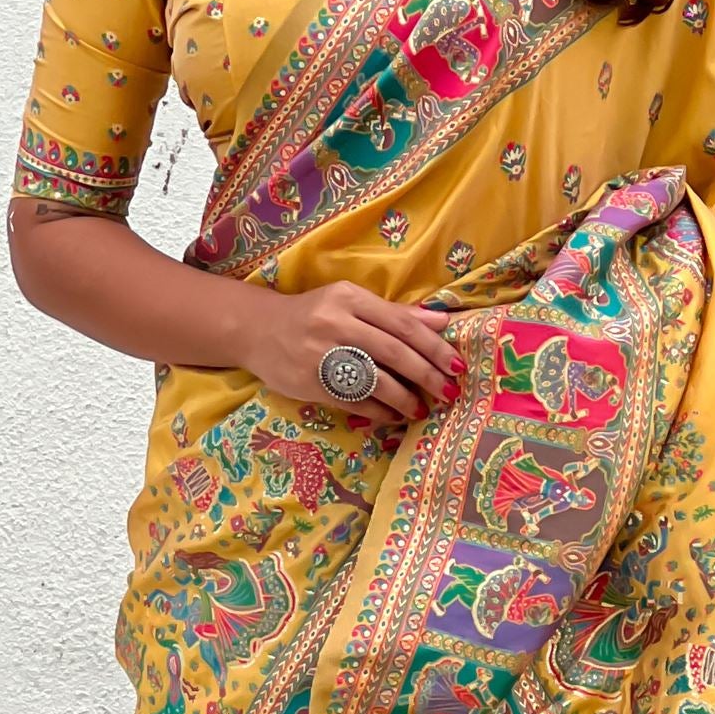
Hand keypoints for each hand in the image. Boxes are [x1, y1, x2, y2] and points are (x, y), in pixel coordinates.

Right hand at [235, 280, 463, 423]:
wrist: (257, 330)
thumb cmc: (313, 314)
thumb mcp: (350, 302)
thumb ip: (394, 313)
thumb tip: (441, 321)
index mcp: (350, 298)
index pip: (402, 324)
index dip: (434, 346)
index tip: (457, 364)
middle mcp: (336, 323)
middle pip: (393, 351)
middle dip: (426, 374)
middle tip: (448, 391)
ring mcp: (321, 355)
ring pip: (375, 379)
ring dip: (405, 398)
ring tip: (421, 409)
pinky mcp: (311, 383)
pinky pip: (354, 400)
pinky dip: (379, 410)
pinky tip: (394, 415)